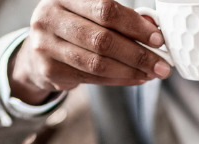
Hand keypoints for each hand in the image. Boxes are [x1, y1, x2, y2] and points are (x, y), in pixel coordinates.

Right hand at [10, 0, 171, 103]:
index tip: (158, 39)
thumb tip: (153, 30)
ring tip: (150, 74)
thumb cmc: (74, 27)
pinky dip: (117, 80)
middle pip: (102, 39)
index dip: (135, 26)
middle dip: (137, 54)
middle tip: (161, 65)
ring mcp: (46, 44)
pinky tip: (134, 78)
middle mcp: (50, 16)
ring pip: (97, 63)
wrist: (37, 52)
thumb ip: (120, 18)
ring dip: (129, 71)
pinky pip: (91, 78)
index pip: (105, 9)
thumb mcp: (91, 14)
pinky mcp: (49, 69)